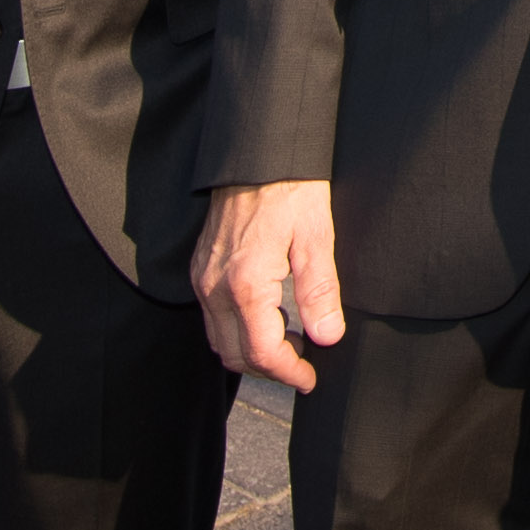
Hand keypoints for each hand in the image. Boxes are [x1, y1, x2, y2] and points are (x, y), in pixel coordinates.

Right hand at [197, 179, 345, 390]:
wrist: (257, 150)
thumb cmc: (290, 187)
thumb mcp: (316, 236)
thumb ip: (319, 291)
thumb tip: (328, 336)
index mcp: (245, 283)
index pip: (261, 352)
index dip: (288, 373)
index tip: (310, 379)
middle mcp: (215, 286)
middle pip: (235, 354)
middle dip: (269, 368)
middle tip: (302, 365)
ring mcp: (204, 277)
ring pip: (219, 339)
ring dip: (251, 351)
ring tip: (291, 341)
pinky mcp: (201, 267)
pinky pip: (212, 316)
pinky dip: (238, 329)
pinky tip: (269, 316)